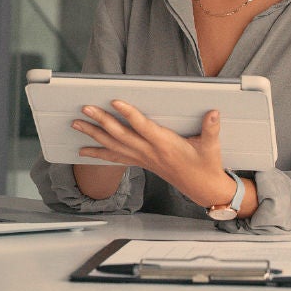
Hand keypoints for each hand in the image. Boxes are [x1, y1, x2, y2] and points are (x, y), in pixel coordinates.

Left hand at [73, 101, 233, 206]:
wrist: (202, 188)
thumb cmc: (206, 166)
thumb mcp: (212, 147)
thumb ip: (212, 129)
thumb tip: (214, 112)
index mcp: (165, 145)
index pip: (143, 127)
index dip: (129, 115)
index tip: (115, 102)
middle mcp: (150, 152)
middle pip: (121, 135)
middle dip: (101, 121)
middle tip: (85, 109)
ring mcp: (143, 158)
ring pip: (113, 146)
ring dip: (93, 135)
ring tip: (76, 124)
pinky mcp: (141, 162)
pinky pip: (115, 158)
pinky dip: (98, 153)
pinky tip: (82, 150)